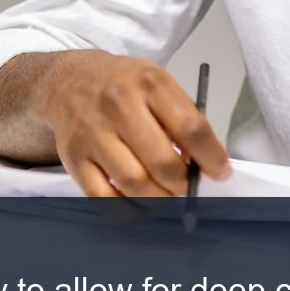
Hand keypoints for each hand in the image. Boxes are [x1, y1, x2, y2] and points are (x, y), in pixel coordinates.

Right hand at [31, 51, 230, 197]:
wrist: (68, 80)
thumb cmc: (122, 85)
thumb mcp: (157, 83)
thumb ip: (181, 119)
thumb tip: (205, 165)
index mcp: (148, 82)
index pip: (191, 128)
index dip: (212, 157)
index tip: (221, 172)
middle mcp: (118, 105)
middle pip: (163, 162)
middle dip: (183, 184)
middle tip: (188, 186)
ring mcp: (92, 133)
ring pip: (135, 184)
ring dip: (160, 200)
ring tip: (166, 194)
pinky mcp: (74, 158)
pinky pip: (104, 199)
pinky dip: (128, 210)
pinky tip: (139, 202)